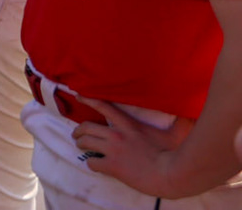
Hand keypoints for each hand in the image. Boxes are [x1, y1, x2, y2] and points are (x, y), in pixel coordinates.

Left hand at [69, 96, 194, 195]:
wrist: (173, 174)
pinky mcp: (113, 166)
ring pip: (85, 142)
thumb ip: (180, 120)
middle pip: (87, 126)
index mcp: (130, 125)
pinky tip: (95, 166)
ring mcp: (113, 150)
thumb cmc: (175, 154)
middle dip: (78, 130)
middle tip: (77, 134)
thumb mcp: (176, 132)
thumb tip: (191, 112)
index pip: (104, 106)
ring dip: (80, 144)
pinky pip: (92, 163)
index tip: (78, 95)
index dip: (88, 99)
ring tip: (81, 146)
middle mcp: (117, 135)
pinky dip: (91, 164)